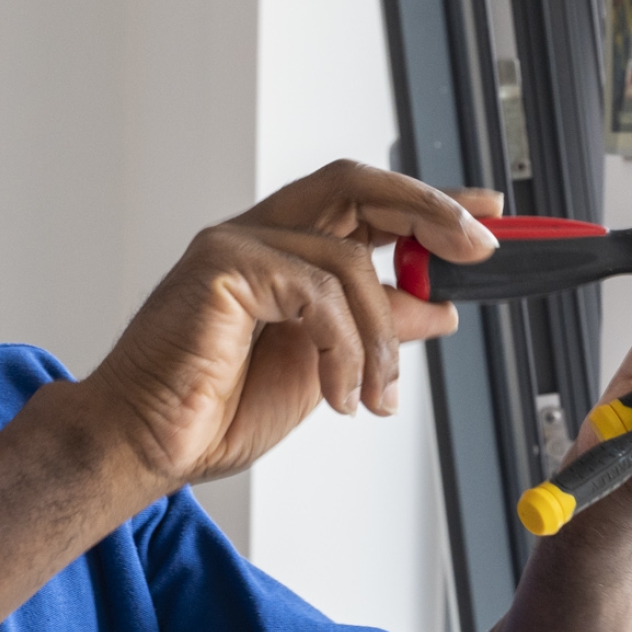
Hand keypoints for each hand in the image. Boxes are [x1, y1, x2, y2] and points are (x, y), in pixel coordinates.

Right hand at [70, 161, 499, 487]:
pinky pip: (318, 293)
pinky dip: (344, 349)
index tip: (487, 213)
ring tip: (375, 398)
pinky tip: (335, 394)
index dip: (429, 201)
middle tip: (479, 248)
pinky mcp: (223, 267)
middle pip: (358, 185)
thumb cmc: (212, 411)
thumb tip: (438, 309)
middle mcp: (257, 236)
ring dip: (382, 338)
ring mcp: (237, 245)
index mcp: (280, 254)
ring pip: (349, 260)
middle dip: (430, 211)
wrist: (144, 445)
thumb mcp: (325, 370)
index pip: (364, 203)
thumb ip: (375, 331)